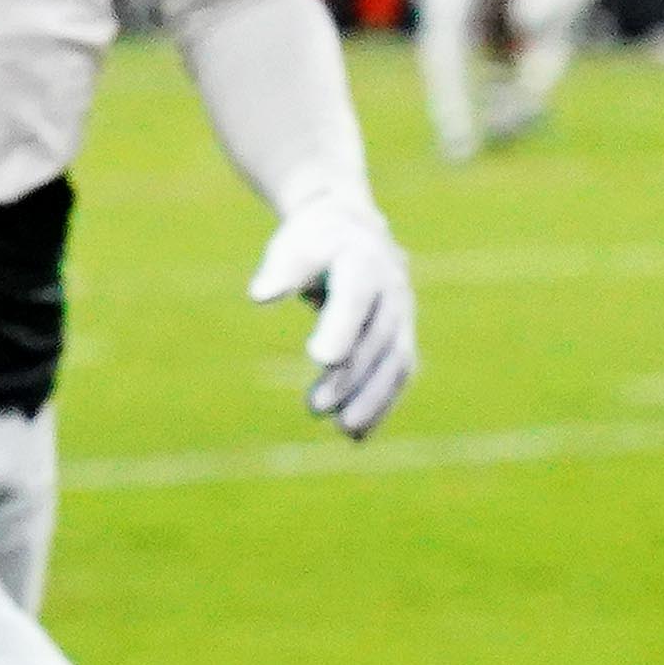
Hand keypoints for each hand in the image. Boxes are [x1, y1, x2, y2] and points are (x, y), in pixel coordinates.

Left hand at [249, 195, 417, 440]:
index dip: (342, 327)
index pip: (356, 296)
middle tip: (315, 407)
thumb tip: (260, 295)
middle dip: (350, 375)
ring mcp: (402, 315)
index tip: (321, 359)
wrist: (353, 229)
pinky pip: (398, 372)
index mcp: (363, 262)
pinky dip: (381, 403)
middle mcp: (391, 290)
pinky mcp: (401, 337)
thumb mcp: (293, 245)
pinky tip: (356, 435)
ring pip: (394, 360)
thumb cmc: (313, 241)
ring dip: (371, 397)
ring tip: (342, 429)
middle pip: (375, 337)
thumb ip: (281, 271)